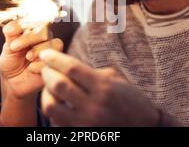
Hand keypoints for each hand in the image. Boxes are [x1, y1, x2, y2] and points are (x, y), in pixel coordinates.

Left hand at [0, 21, 63, 98]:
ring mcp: (52, 52)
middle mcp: (46, 39)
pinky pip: (54, 60)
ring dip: (38, 50)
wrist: (13, 83)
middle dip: (29, 38)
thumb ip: (10, 36)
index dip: (25, 25)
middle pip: (46, 30)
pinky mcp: (55, 65)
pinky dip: (40, 64)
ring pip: (55, 43)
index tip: (11, 33)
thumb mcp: (8, 48)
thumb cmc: (11, 62)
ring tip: (27, 58)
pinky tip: (31, 69)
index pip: (36, 20)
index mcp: (35, 30)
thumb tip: (11, 27)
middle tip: (14, 47)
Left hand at [39, 50, 165, 126]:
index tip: (46, 53)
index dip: (55, 58)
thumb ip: (91, 72)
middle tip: (46, 69)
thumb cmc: (130, 100)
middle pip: (58, 85)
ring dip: (45, 93)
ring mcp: (86, 123)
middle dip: (47, 73)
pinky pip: (56, 121)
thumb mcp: (116, 78)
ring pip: (51, 106)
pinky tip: (57, 103)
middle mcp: (94, 106)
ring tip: (49, 87)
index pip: (72, 68)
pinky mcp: (81, 134)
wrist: (144, 127)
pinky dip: (53, 110)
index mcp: (104, 87)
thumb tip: (63, 64)